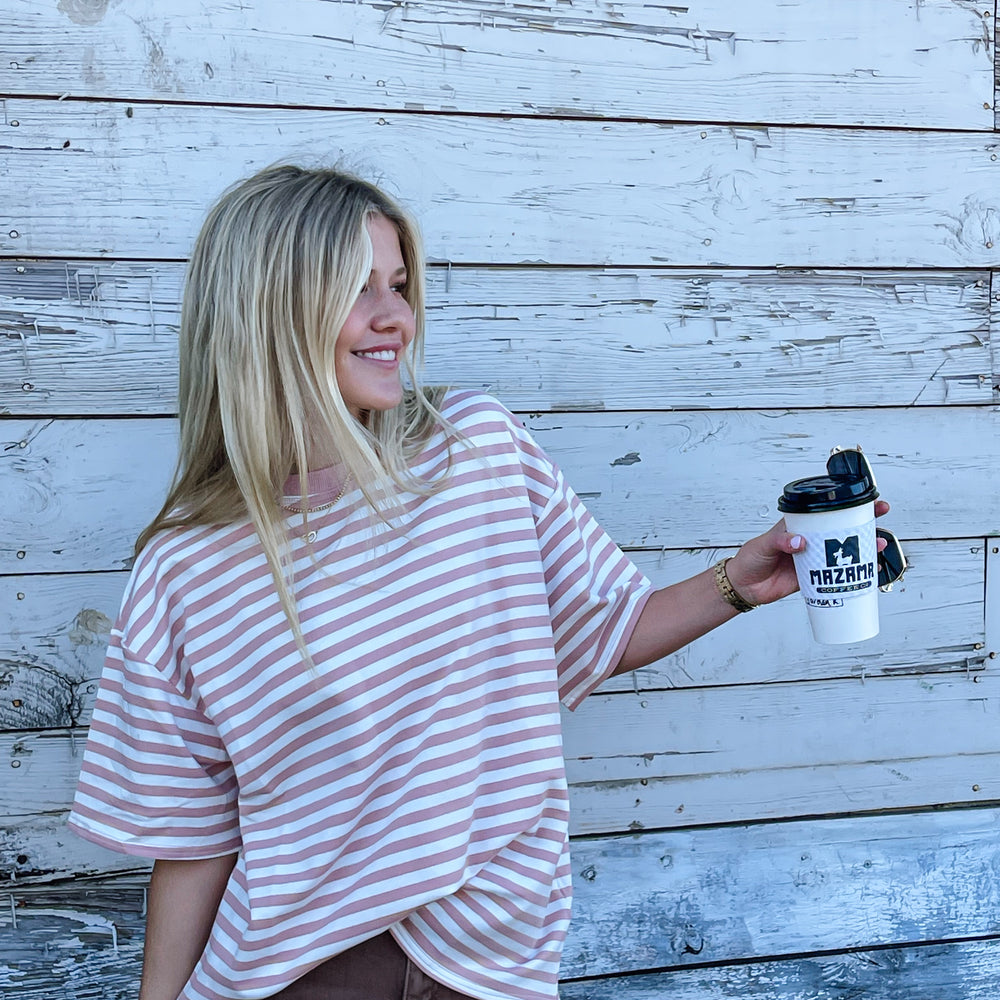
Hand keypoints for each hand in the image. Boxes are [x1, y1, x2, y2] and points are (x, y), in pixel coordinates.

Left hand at [725, 500, 890, 607]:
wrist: (744, 586)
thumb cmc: (749, 560)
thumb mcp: (763, 545)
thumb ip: (780, 541)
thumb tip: (799, 542)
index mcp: (797, 526)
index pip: (823, 510)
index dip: (843, 504)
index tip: (861, 498)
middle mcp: (808, 540)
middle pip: (839, 528)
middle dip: (862, 522)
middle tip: (879, 515)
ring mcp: (813, 559)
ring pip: (843, 551)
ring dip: (863, 548)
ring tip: (880, 543)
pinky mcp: (814, 578)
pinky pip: (838, 576)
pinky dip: (853, 575)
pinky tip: (868, 572)